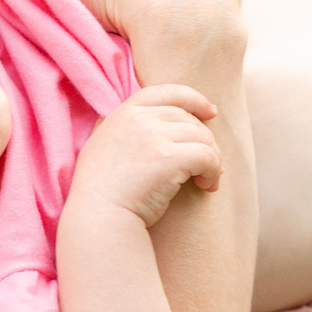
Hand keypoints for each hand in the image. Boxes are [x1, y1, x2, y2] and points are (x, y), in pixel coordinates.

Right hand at [67, 85, 223, 229]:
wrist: (98, 219)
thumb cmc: (101, 194)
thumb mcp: (102, 148)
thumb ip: (121, 130)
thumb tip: (147, 121)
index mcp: (123, 114)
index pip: (166, 92)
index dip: (193, 99)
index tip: (211, 112)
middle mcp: (138, 119)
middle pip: (188, 118)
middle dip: (205, 140)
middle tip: (210, 165)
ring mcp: (153, 136)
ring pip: (202, 137)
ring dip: (212, 159)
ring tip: (207, 180)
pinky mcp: (169, 157)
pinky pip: (207, 156)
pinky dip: (213, 172)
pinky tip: (208, 187)